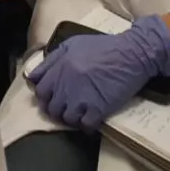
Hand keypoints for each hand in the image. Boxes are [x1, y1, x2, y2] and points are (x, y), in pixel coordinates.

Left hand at [29, 16, 169, 130]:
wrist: (133, 53)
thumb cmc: (104, 47)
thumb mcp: (73, 44)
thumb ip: (53, 59)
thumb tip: (36, 76)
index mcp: (60, 67)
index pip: (40, 90)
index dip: (46, 96)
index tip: (53, 97)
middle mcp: (66, 83)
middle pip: (52, 108)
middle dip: (58, 109)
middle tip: (68, 108)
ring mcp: (81, 97)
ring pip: (67, 119)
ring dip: (73, 118)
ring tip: (81, 114)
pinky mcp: (98, 108)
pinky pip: (85, 126)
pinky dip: (87, 126)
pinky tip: (92, 121)